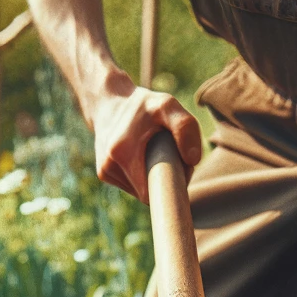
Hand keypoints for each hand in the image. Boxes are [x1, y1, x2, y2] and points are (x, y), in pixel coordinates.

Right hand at [88, 73, 201, 202]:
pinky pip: (129, 186)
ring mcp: (104, 172)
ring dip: (151, 180)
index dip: (168, 189)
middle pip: (145, 194)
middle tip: (172, 158)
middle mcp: (109, 166)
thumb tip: (192, 160)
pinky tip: (142, 159)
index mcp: (123, 153)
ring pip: (137, 191)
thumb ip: (185, 127)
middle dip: (162, 182)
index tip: (179, 173)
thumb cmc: (143, 105)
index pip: (149, 194)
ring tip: (156, 156)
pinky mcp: (103, 173)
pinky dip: (140, 177)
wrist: (109, 101)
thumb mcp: (167, 106)